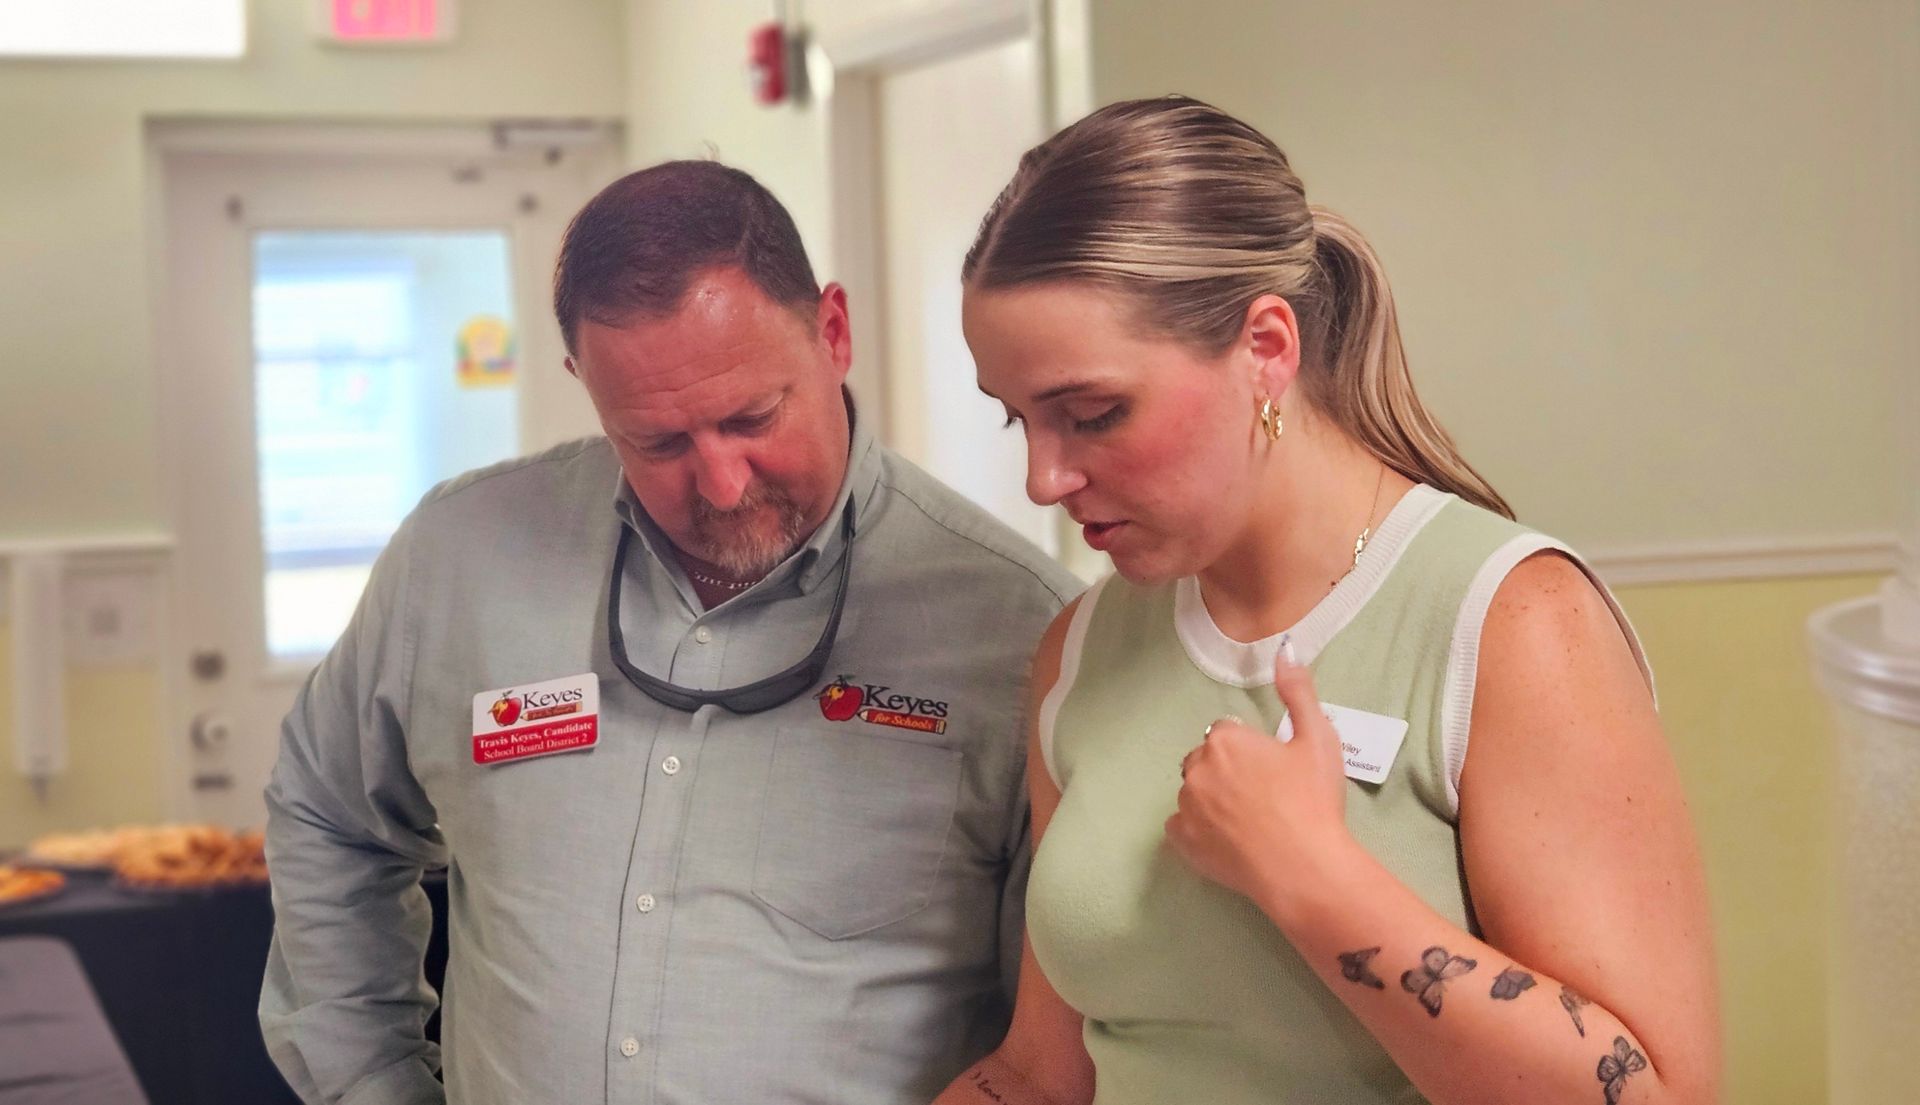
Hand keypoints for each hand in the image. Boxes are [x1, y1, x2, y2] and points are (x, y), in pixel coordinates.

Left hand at [1164, 637, 1352, 907]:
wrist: (1304, 867)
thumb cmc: (1313, 800)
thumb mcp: (1318, 738)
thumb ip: (1299, 691)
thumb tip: (1287, 648)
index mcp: (1225, 740)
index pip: (1228, 733)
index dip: (1252, 750)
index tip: (1275, 770)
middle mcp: (1196, 767)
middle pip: (1207, 759)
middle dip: (1228, 770)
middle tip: (1265, 795)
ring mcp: (1185, 806)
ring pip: (1194, 792)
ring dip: (1213, 798)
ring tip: (1250, 820)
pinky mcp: (1181, 842)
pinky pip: (1181, 826)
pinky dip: (1198, 829)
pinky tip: (1228, 838)